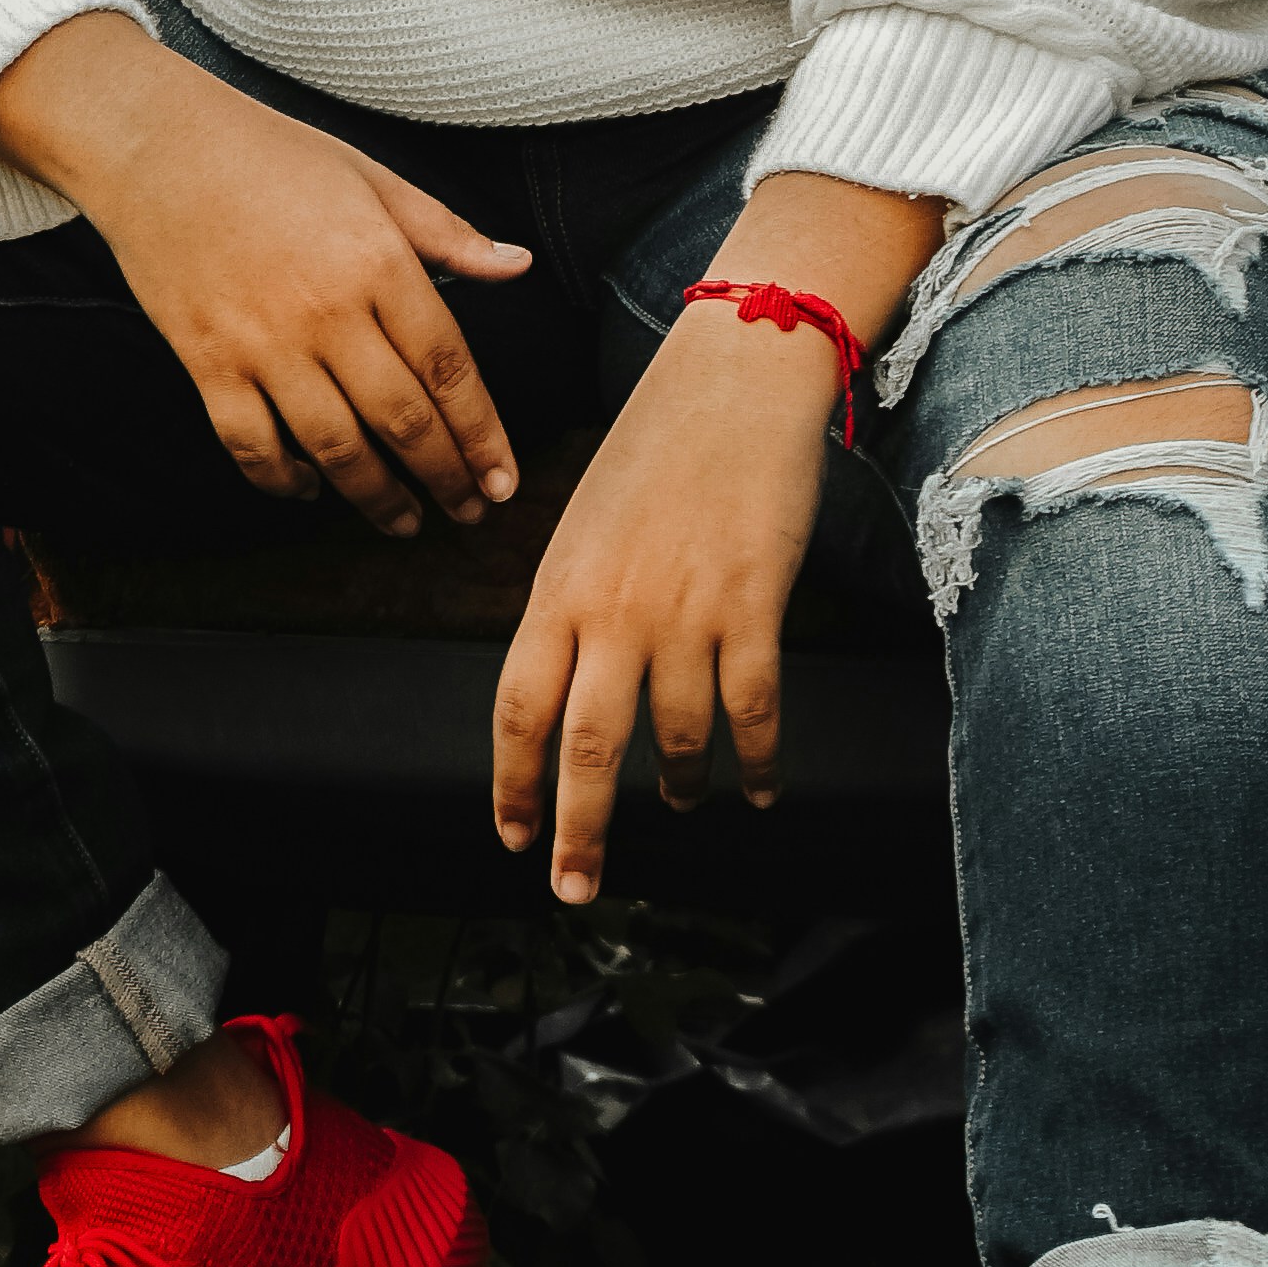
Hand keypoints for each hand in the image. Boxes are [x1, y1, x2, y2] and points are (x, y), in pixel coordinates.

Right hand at [0, 14, 527, 533]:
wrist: (154, 144)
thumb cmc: (268, 151)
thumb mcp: (372, 176)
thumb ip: (447, 232)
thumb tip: (518, 265)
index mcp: (378, 261)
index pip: (449, 368)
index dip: (482, 435)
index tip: (503, 480)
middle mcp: (327, 312)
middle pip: (403, 421)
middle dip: (445, 478)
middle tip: (470, 514)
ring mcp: (262, 344)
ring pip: (335, 447)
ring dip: (376, 498)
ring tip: (405, 521)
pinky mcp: (206, 363)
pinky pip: (252, 445)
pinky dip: (283, 480)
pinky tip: (309, 489)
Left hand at [491, 176, 940, 904]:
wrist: (734, 378)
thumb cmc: (657, 445)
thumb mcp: (585, 522)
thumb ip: (572, 605)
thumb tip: (563, 686)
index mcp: (558, 586)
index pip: (517, 707)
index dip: (512, 782)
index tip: (514, 836)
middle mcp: (613, 608)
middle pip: (587, 746)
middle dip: (580, 829)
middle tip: (577, 888)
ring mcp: (684, 610)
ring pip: (677, 738)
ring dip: (680, 786)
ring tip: (683, 804)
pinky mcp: (753, 605)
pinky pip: (752, 711)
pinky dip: (754, 762)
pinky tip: (756, 787)